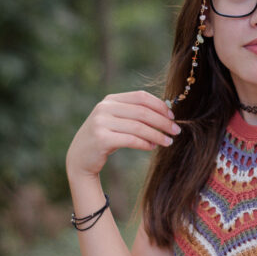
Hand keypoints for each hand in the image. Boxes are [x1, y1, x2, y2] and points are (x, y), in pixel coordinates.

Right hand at [66, 90, 180, 178]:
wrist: (79, 158)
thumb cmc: (105, 138)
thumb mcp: (116, 121)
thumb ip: (134, 114)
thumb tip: (166, 114)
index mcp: (110, 100)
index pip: (141, 97)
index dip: (159, 105)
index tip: (172, 116)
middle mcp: (104, 108)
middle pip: (142, 112)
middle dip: (162, 122)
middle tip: (176, 131)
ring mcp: (101, 123)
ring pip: (138, 127)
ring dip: (157, 135)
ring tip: (169, 142)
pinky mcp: (101, 139)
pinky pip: (131, 140)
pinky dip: (145, 143)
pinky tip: (153, 147)